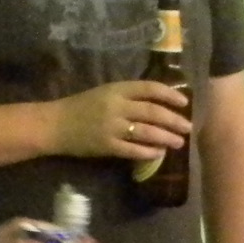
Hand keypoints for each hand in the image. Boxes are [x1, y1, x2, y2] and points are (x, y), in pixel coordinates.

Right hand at [53, 80, 190, 163]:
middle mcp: (117, 106)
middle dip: (174, 120)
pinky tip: (159, 153)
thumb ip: (128, 96)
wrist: (55, 124)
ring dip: (166, 137)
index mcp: (117, 89)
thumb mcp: (105, 93)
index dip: (170, 95)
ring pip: (147, 132)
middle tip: (188, 127)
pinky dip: (149, 152)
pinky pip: (133, 150)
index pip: (150, 88)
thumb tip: (158, 104)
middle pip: (153, 112)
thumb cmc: (81, 107)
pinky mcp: (107, 145)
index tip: (185, 103)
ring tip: (179, 142)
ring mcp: (112, 127)